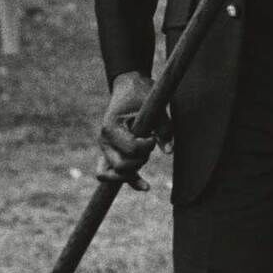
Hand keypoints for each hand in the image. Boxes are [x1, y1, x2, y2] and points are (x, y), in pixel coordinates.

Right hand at [96, 71, 169, 190]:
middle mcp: (104, 141)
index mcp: (110, 128)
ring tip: (146, 157)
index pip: (131, 149)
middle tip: (149, 145)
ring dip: (133, 172)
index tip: (153, 136)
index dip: (146, 146)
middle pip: (120, 166)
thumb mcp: (153, 106)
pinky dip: (129, 180)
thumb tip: (169, 151)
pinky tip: (146, 186)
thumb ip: (163, 127)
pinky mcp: (112, 153)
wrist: (128, 87)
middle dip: (139, 161)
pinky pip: (114, 174)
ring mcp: (106, 149)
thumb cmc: (140, 94)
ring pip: (112, 174)